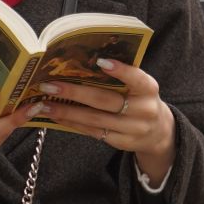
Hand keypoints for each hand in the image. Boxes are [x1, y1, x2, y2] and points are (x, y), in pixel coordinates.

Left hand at [32, 60, 175, 186]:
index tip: (99, 61)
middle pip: (105, 101)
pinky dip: (73, 123)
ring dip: (67, 112)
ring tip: (45, 104)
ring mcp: (132, 129)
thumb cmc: (141, 99)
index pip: (136, 78)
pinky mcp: (121, 142)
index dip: (120, 71)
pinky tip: (57, 116)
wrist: (158, 131)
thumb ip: (121, 75)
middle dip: (75, 93)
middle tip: (50, 86)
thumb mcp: (140, 85)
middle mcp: (143, 110)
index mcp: (149, 89)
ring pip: (95, 120)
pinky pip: (94, 132)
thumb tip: (84, 61)